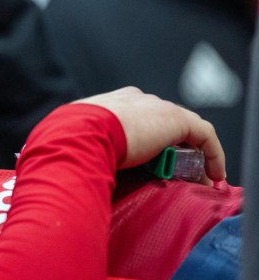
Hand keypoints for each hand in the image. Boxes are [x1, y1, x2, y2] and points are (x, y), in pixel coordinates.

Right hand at [74, 87, 225, 182]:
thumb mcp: (70, 145)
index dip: (144, 139)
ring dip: (192, 154)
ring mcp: (156, 107)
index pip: (134, 117)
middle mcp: (134, 101)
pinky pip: (204, 136)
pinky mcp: (176, 120)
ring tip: (196, 179)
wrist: (77, 136)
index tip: (148, 163)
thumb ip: (79, 151)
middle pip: (160, 123)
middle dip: (169, 147)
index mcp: (107, 105)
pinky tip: (214, 175)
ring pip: (182, 130)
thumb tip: (69, 172)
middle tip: (173, 173)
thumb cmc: (65, 144)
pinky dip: (213, 154)